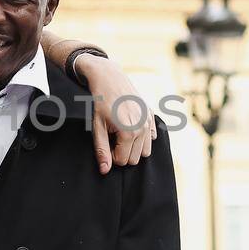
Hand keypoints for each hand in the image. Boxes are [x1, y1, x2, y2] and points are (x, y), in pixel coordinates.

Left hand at [75, 55, 155, 171]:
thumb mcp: (96, 127)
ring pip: (145, 151)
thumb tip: (105, 171)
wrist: (109, 78)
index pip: (122, 161)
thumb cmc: (100, 103)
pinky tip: (131, 126)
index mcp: (129, 133)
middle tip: (111, 137)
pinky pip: (152, 138)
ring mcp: (149, 122)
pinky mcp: (151, 116)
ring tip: (120, 133)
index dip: (111, 155)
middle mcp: (143, 129)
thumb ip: (101, 150)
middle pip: (135, 159)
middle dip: (122, 152)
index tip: (105, 142)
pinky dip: (142, 137)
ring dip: (132, 147)